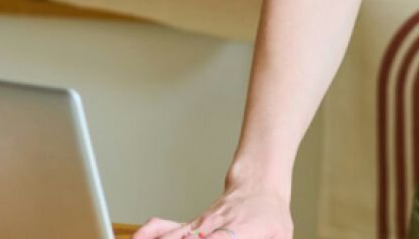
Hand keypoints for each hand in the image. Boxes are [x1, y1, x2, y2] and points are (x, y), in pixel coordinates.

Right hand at [131, 184, 292, 238]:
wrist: (259, 184)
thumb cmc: (271, 215)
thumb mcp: (281, 235)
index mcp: (237, 231)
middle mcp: (213, 228)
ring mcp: (200, 226)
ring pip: (172, 235)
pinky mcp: (192, 225)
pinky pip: (166, 228)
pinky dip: (150, 232)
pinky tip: (137, 237)